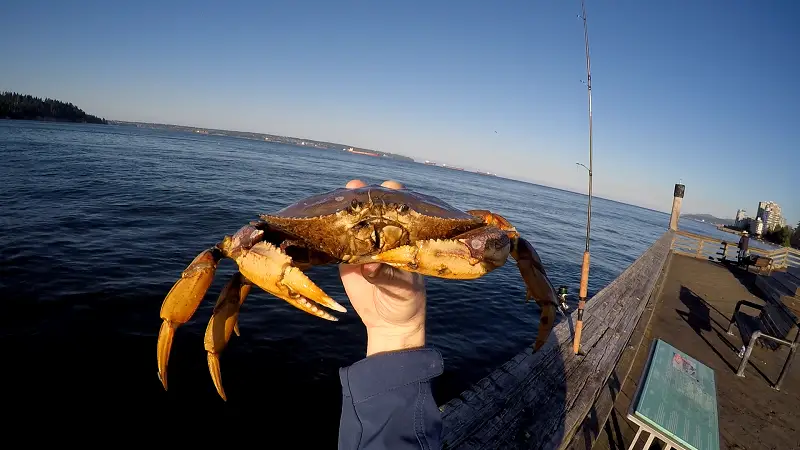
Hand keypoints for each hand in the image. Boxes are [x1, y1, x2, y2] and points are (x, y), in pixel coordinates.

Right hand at [339, 179, 426, 355]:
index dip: (395, 195)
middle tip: (354, 187)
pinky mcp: (345, 257)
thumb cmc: (406, 300)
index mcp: (404, 237)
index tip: (388, 187)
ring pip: (352, 221)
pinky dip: (328, 232)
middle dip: (364, 196)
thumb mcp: (403, 288)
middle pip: (373, 208)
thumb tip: (368, 265)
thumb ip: (387, 275)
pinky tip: (320, 221)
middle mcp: (383, 235)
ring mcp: (362, 244)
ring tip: (336, 199)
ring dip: (344, 209)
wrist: (387, 322)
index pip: (402, 209)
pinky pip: (335, 241)